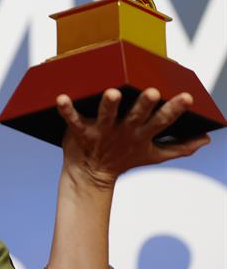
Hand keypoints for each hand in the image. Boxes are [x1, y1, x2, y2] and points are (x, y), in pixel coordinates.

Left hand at [56, 88, 210, 188]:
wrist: (90, 176)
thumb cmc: (122, 159)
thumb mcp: (154, 155)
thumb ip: (180, 147)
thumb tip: (207, 140)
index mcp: (142, 134)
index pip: (162, 121)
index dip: (175, 110)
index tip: (187, 97)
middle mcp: (123, 131)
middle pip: (137, 117)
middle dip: (145, 105)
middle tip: (153, 92)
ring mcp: (101, 132)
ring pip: (106, 116)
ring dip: (108, 104)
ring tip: (111, 92)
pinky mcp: (80, 131)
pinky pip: (72, 119)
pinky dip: (66, 110)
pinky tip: (61, 98)